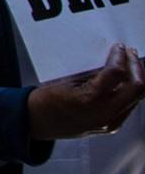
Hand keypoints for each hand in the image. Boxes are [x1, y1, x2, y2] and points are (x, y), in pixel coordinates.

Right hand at [28, 44, 144, 139]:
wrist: (38, 122)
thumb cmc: (46, 101)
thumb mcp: (66, 80)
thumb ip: (92, 73)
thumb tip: (109, 61)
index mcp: (89, 99)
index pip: (116, 74)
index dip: (120, 57)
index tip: (119, 47)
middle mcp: (104, 114)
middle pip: (136, 88)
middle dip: (136, 67)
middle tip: (131, 53)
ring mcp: (110, 122)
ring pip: (137, 97)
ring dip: (136, 78)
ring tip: (130, 64)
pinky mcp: (111, 126)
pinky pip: (129, 105)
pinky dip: (129, 90)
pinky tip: (124, 81)